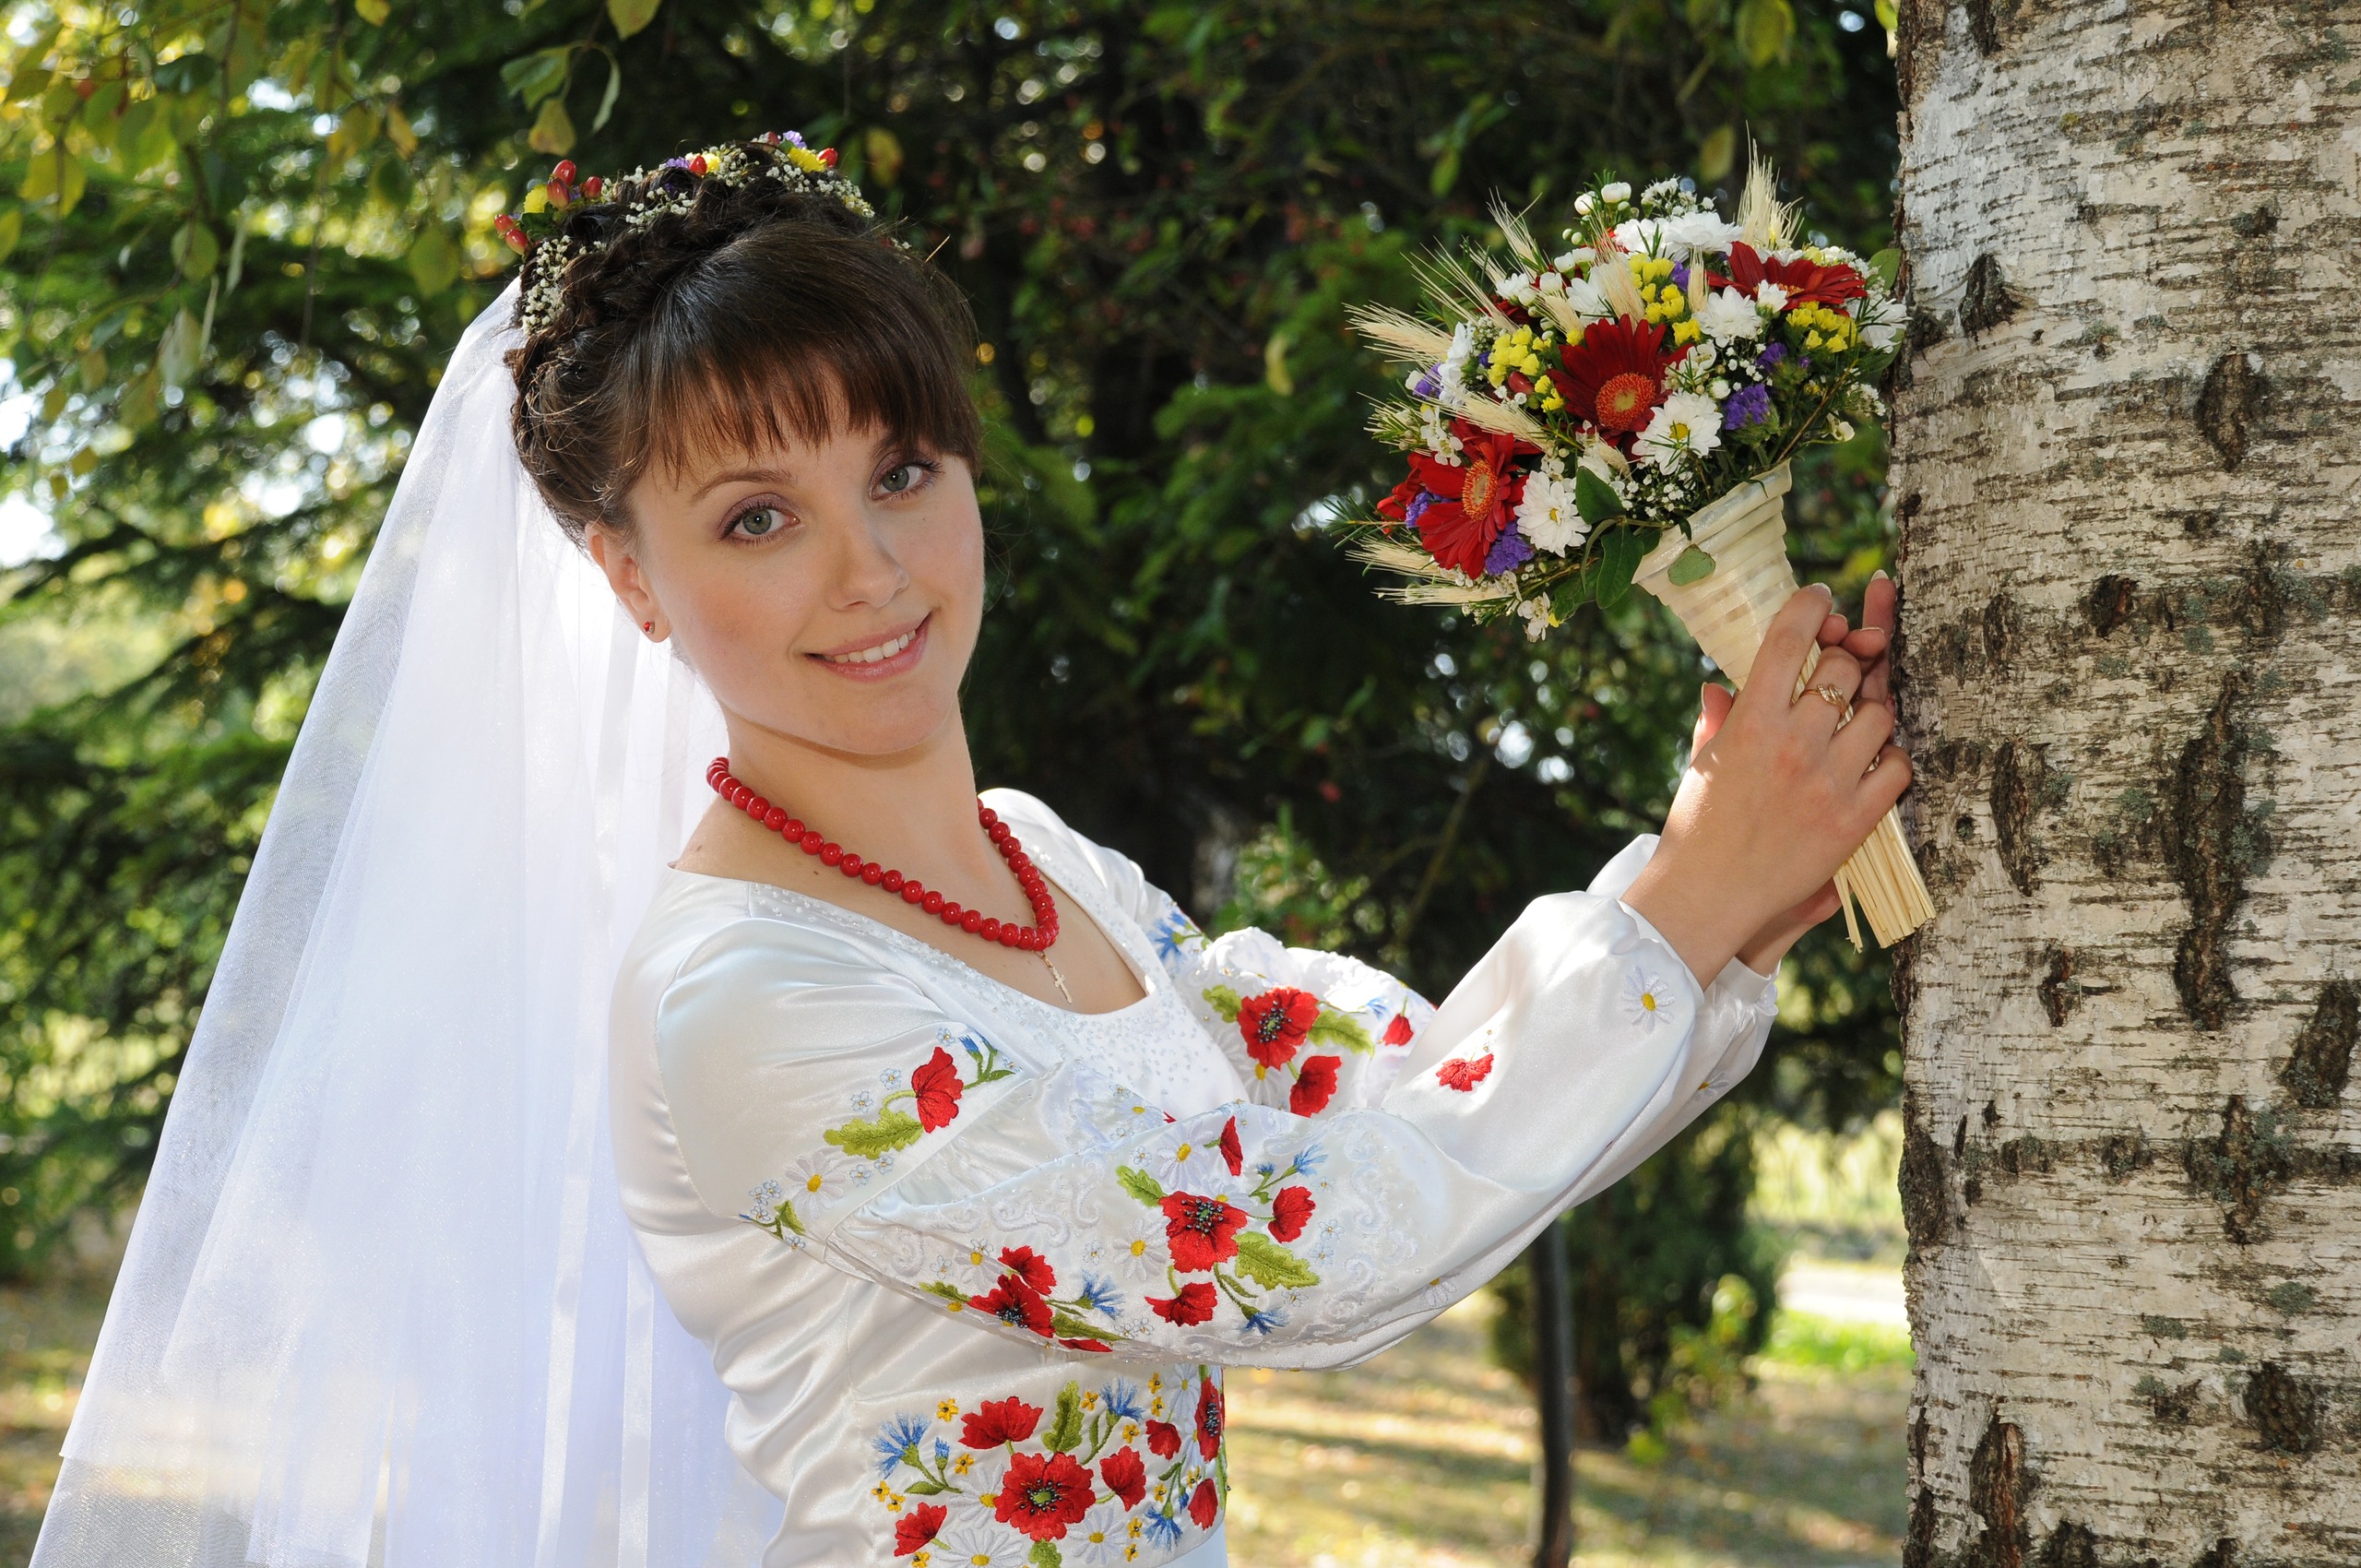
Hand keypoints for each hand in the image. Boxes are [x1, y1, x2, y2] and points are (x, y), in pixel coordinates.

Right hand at [1621, 583, 1911, 986]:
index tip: (1820, 598)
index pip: (1788, 637)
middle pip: (1843, 669)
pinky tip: (1872, 764)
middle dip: (1844, 661)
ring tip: (1855, 725)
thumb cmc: (1696, 828)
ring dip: (1872, 711)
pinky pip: (1898, 767)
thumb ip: (1718, 719)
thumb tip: (1720, 687)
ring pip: (1880, 713)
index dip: (1810, 604)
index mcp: (1749, 721)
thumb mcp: (1702, 763)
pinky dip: (1891, 759)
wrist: (1706, 896)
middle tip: (1837, 674)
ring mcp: (1828, 780)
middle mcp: (1792, 742)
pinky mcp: (1855, 820)